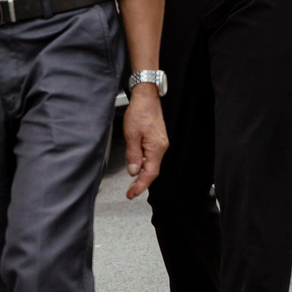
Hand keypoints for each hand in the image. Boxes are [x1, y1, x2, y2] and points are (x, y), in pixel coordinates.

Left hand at [122, 85, 167, 199]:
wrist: (147, 98)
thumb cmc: (140, 112)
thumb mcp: (131, 135)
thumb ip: (133, 155)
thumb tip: (133, 171)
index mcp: (156, 148)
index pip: (150, 173)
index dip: (141, 186)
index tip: (132, 194)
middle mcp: (161, 147)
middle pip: (152, 171)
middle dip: (141, 183)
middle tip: (130, 193)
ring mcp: (160, 144)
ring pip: (151, 164)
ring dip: (142, 175)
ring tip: (131, 184)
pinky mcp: (157, 140)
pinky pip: (151, 157)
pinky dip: (144, 165)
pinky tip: (137, 167)